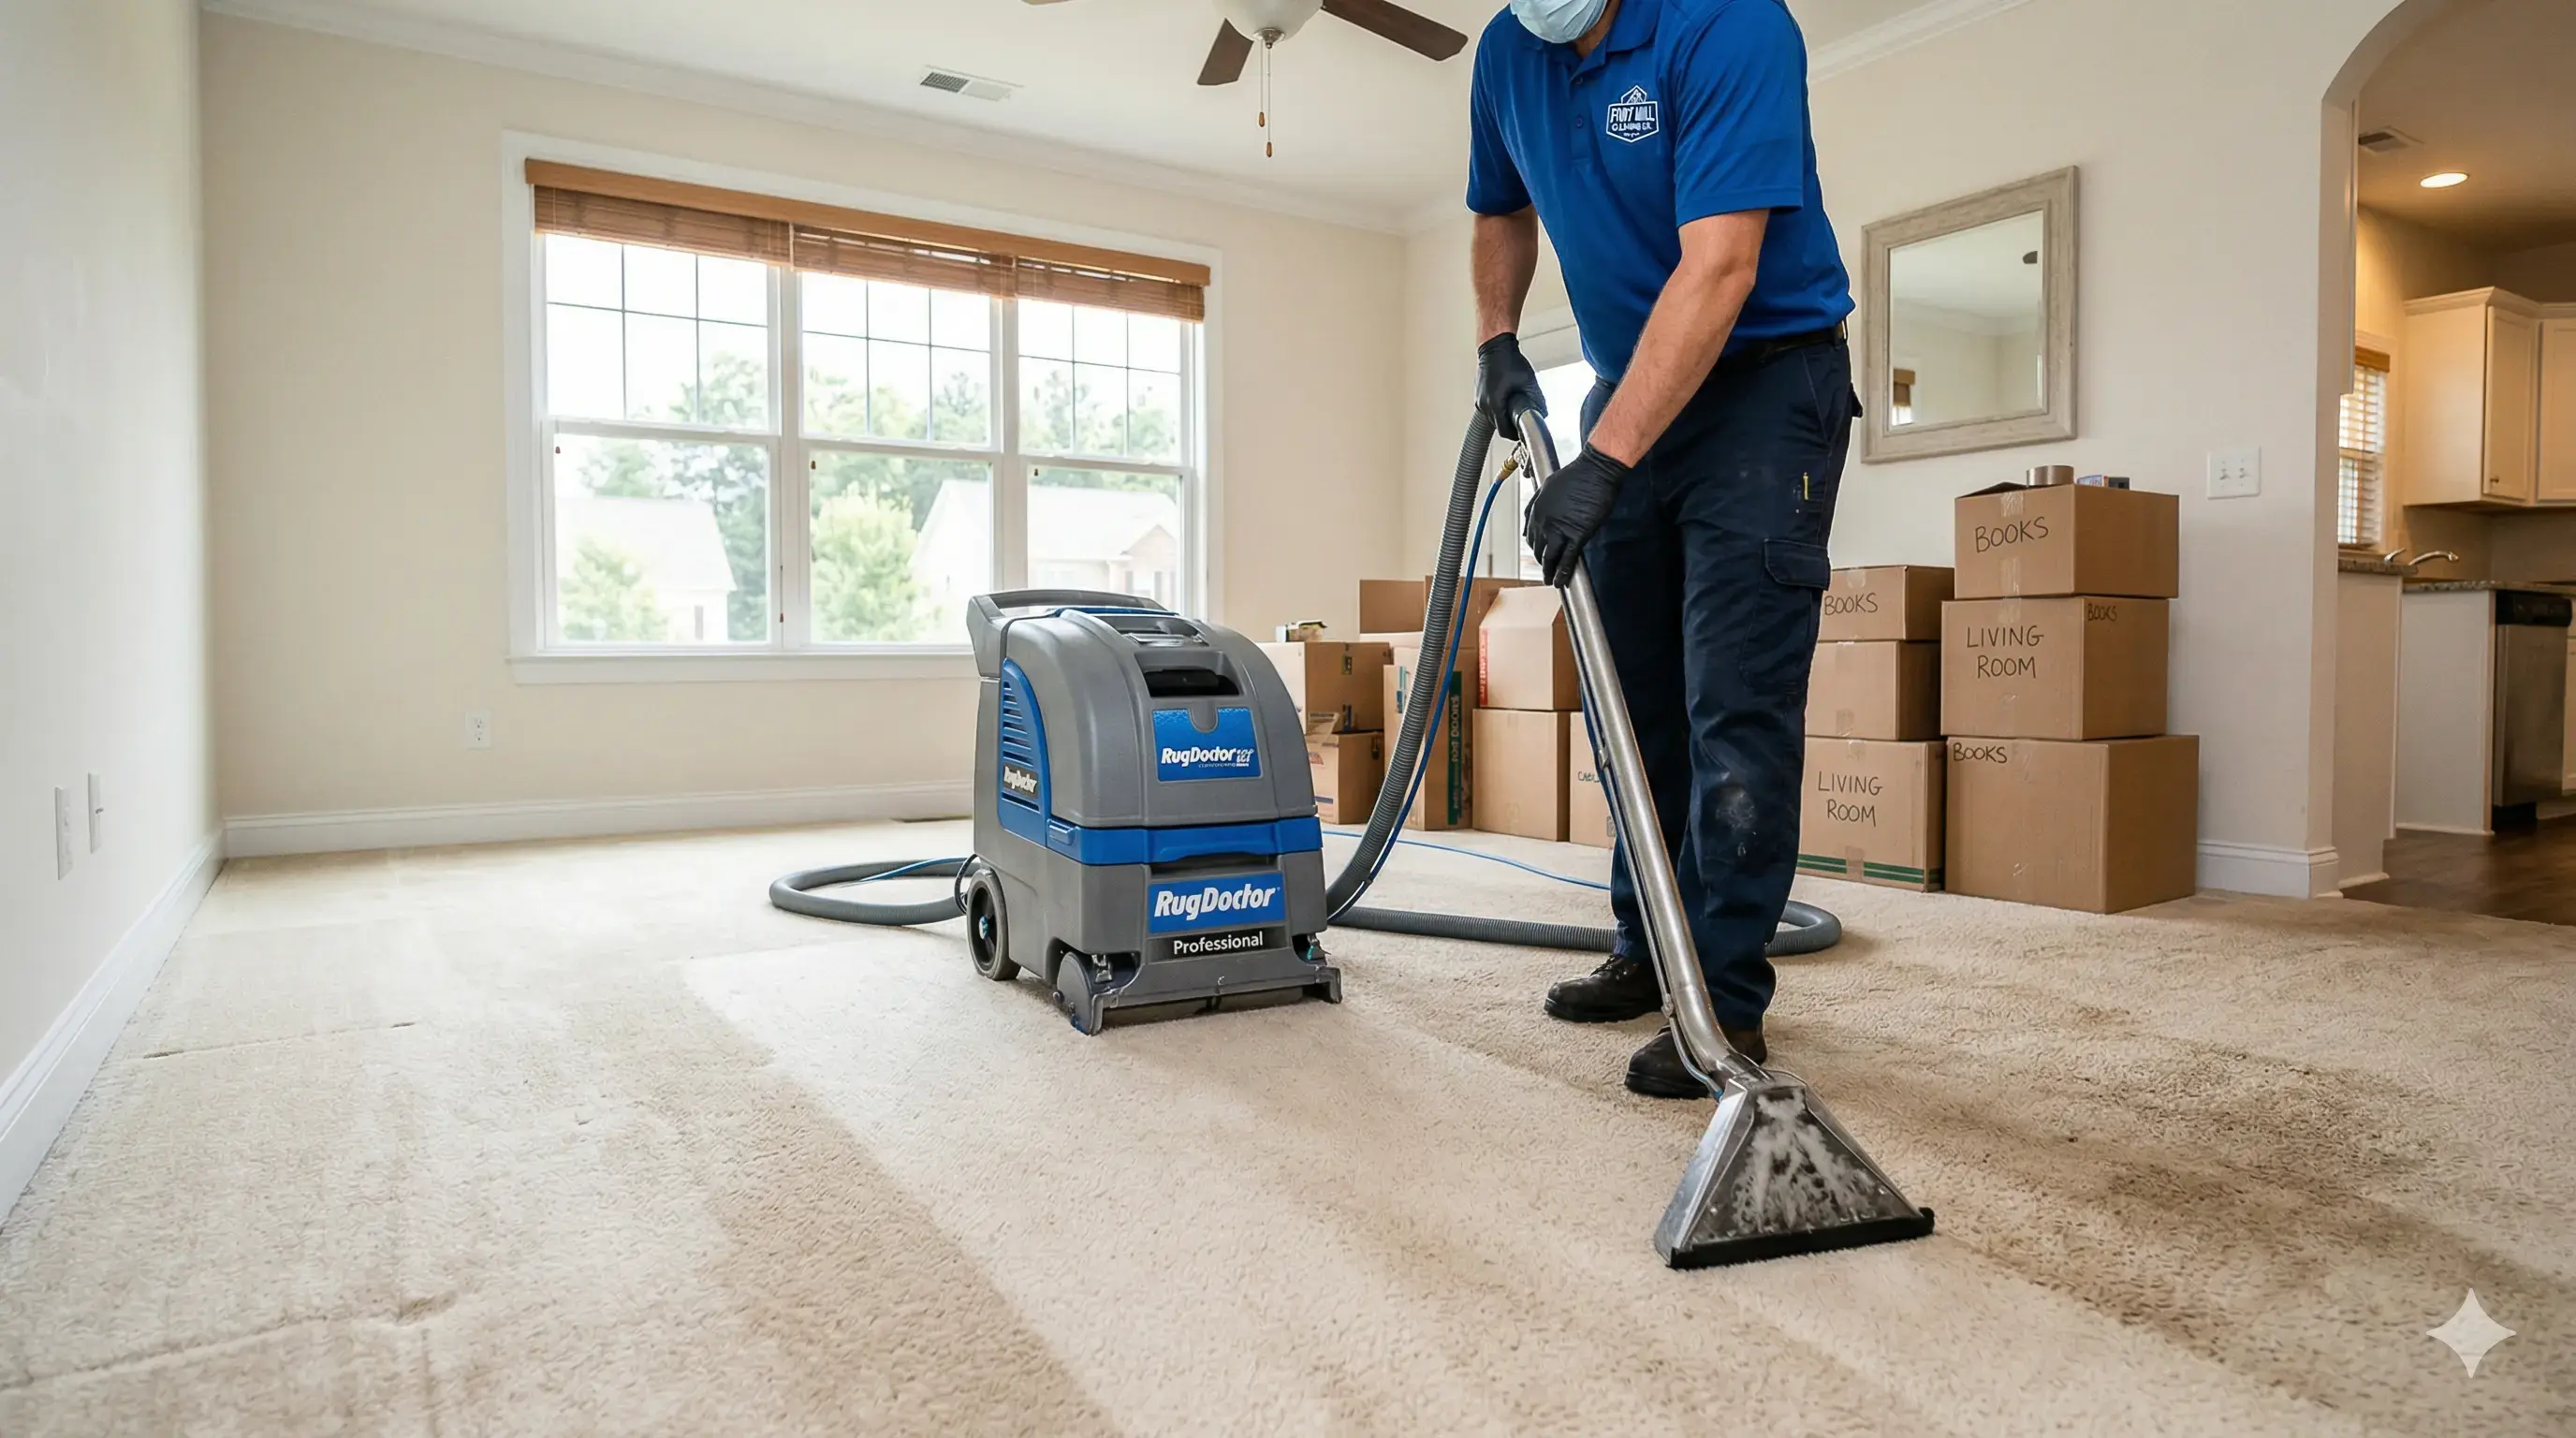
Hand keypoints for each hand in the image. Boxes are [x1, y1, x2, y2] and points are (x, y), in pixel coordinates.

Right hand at [1475, 333, 1545, 434]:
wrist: (1494, 346)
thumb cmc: (1507, 360)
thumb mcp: (1527, 381)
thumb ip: (1537, 400)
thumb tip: (1543, 413)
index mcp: (1494, 403)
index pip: (1504, 431)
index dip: (1516, 434)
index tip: (1523, 433)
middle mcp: (1484, 404)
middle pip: (1498, 426)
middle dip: (1510, 425)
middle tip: (1522, 420)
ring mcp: (1480, 400)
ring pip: (1493, 419)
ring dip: (1503, 418)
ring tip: (1514, 409)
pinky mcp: (1479, 396)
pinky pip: (1489, 410)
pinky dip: (1498, 410)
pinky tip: (1506, 401)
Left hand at [1524, 445, 1630, 586]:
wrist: (1595, 471)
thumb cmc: (1577, 474)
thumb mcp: (1549, 485)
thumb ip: (1540, 501)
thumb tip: (1536, 511)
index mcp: (1536, 510)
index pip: (1531, 536)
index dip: (1535, 548)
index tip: (1539, 553)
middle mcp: (1543, 522)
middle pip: (1538, 549)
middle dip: (1541, 561)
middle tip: (1546, 570)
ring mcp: (1559, 530)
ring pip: (1549, 557)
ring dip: (1549, 572)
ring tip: (1551, 581)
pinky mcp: (1577, 535)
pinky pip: (1567, 559)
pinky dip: (1563, 572)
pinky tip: (1562, 581)